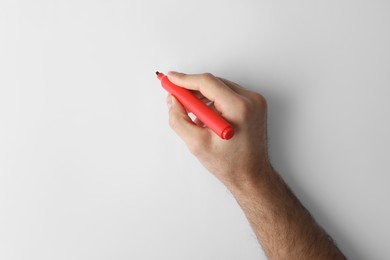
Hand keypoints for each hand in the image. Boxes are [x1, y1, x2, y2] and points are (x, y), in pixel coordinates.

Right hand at [166, 72, 270, 190]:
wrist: (251, 176)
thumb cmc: (230, 165)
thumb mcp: (196, 144)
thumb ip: (179, 119)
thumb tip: (172, 101)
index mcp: (239, 108)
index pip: (207, 82)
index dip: (185, 79)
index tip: (170, 78)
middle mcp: (251, 100)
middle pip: (214, 83)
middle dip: (192, 90)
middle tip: (175, 97)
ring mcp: (255, 102)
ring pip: (220, 88)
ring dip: (203, 98)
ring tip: (193, 117)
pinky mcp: (254, 106)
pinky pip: (228, 95)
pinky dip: (214, 103)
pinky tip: (206, 119)